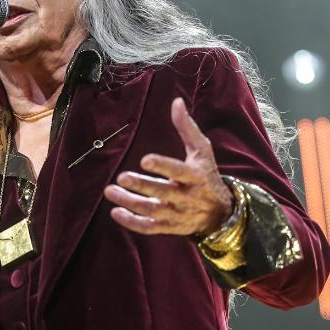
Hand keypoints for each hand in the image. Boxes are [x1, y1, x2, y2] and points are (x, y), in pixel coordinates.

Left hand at [103, 97, 233, 236]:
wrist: (219, 213)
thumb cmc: (206, 175)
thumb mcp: (202, 151)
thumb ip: (187, 128)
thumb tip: (176, 101)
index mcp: (195, 176)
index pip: (178, 171)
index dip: (162, 166)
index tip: (144, 159)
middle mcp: (187, 197)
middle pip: (162, 192)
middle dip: (142, 186)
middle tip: (121, 177)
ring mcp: (177, 214)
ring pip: (152, 211)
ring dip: (130, 202)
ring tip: (110, 191)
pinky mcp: (169, 227)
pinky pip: (149, 227)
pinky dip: (132, 222)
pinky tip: (116, 212)